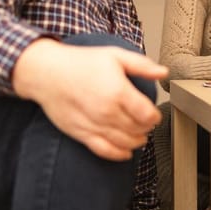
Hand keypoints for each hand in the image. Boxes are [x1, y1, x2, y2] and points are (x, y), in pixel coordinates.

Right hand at [13, 39, 167, 160]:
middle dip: (146, 127)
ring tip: (139, 135)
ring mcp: (94, 125)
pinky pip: (105, 151)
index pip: (147, 115)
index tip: (153, 113)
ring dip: (136, 141)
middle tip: (146, 122)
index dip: (155, 116)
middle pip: (138, 129)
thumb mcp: (115, 55)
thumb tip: (164, 72)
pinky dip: (119, 154)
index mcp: (118, 92)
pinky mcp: (81, 134)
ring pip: (125, 142)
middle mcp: (107, 112)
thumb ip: (142, 65)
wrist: (46, 73)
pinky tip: (125, 152)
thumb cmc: (80, 62)